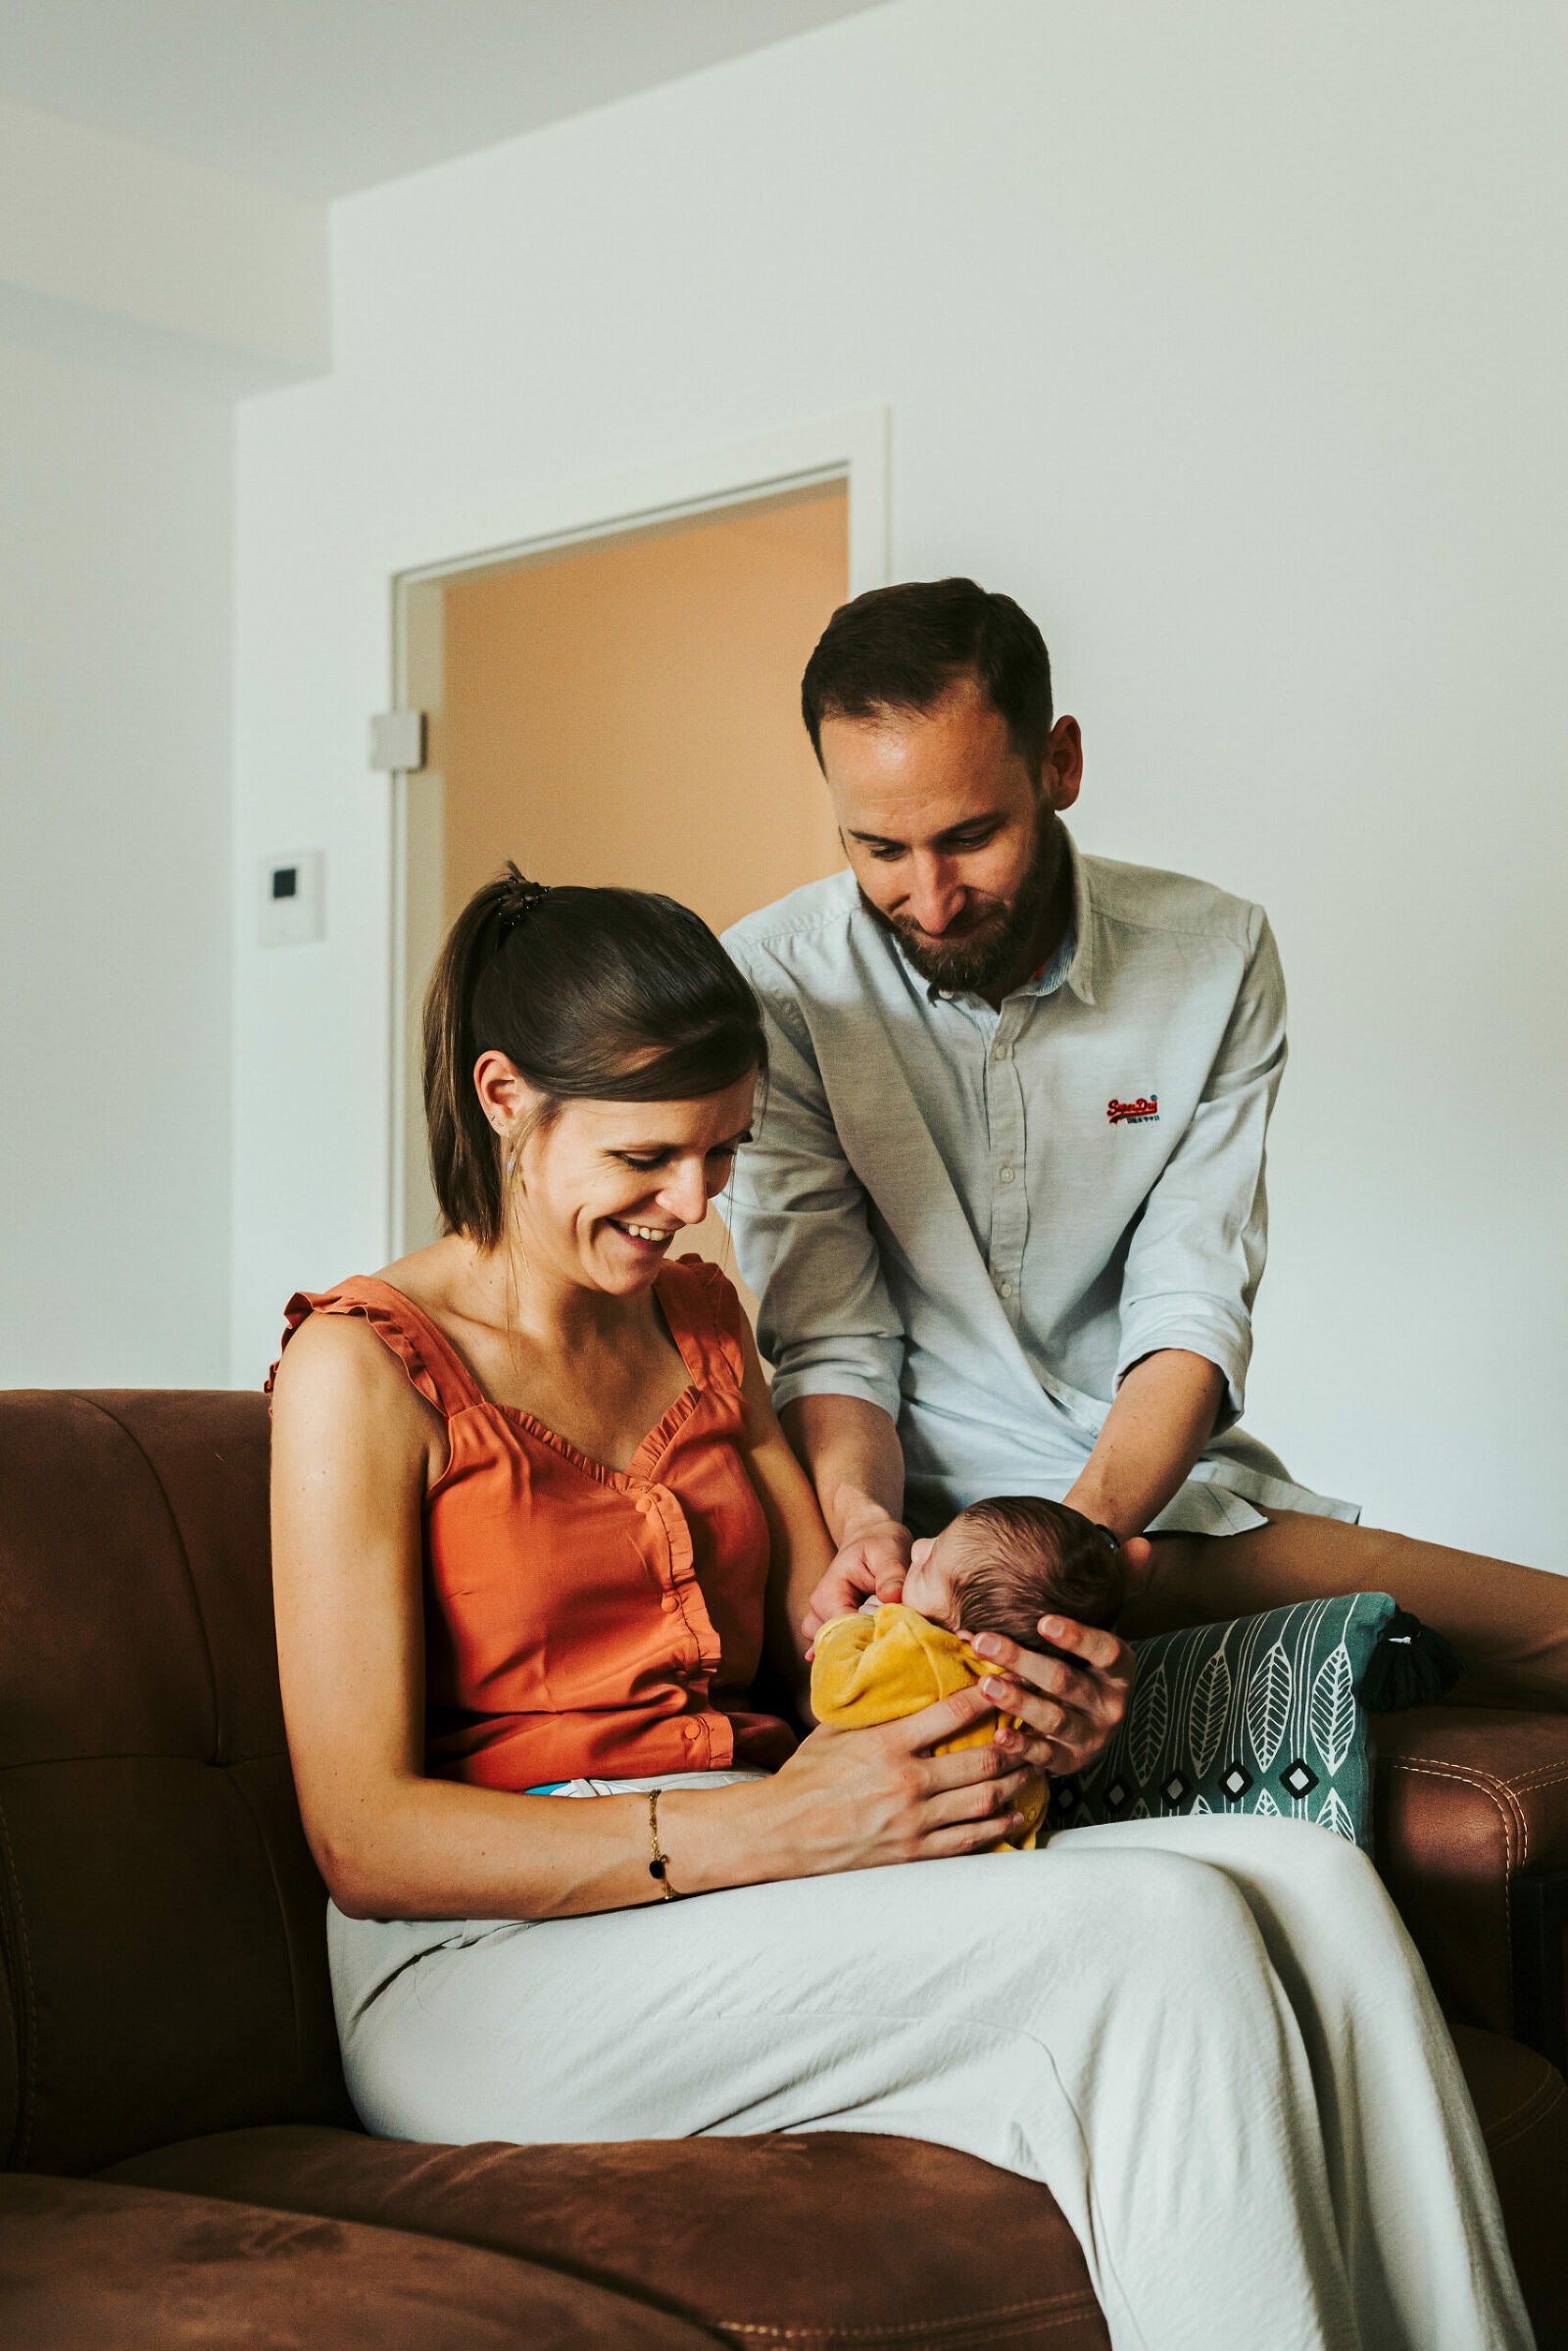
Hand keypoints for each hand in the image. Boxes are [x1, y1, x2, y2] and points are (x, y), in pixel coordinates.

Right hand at [765, 1684, 1036, 1873]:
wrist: (782, 1830)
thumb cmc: (807, 1774)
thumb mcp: (835, 1729)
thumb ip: (874, 1708)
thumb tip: (897, 1675)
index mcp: (888, 1744)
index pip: (952, 1713)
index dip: (988, 1695)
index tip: (1010, 1681)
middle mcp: (906, 1782)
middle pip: (982, 1760)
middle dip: (1017, 1745)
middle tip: (1035, 1731)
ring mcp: (913, 1821)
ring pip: (984, 1800)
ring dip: (1016, 1784)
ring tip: (1034, 1770)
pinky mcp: (913, 1852)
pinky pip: (969, 1839)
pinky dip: (999, 1826)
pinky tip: (1015, 1815)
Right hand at [800, 1516, 911, 1643]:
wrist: (871, 1536)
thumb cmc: (879, 1542)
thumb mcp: (888, 1551)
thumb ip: (892, 1574)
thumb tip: (892, 1596)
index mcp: (829, 1593)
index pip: (843, 1630)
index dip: (870, 1637)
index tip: (895, 1637)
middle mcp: (820, 1610)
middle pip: (838, 1645)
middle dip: (866, 1649)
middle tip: (895, 1647)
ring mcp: (824, 1620)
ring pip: (836, 1650)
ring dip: (860, 1651)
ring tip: (884, 1649)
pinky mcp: (836, 1625)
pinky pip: (838, 1647)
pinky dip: (854, 1652)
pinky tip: (865, 1660)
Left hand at [966, 1612, 1136, 1778]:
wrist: (1092, 1726)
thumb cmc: (1075, 1672)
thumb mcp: (1075, 1653)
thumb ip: (1038, 1637)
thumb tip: (968, 1631)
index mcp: (1118, 1670)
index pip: (1104, 1651)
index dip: (1076, 1636)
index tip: (1042, 1621)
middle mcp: (1111, 1704)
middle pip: (1066, 1680)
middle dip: (1022, 1660)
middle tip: (984, 1643)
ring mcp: (1093, 1736)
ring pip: (1054, 1718)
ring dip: (1017, 1701)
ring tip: (986, 1685)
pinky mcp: (1071, 1760)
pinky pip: (1045, 1754)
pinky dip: (1021, 1745)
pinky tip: (999, 1734)